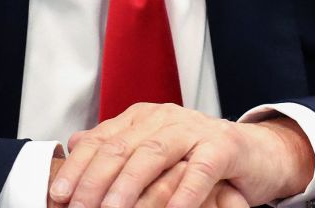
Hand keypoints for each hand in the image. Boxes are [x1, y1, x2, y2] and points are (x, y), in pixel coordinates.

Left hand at [48, 103, 314, 207]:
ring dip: (128, 187)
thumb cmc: (201, 158)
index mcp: (142, 117)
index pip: (100, 141)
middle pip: (120, 148)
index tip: (57, 196)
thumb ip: (118, 146)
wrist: (257, 154)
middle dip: (94, 182)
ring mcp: (194, 129)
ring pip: (152, 155)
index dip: (76, 169)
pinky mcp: (223, 146)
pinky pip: (199, 170)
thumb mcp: (155, 151)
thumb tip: (75, 143)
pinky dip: (182, 193)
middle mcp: (165, 117)